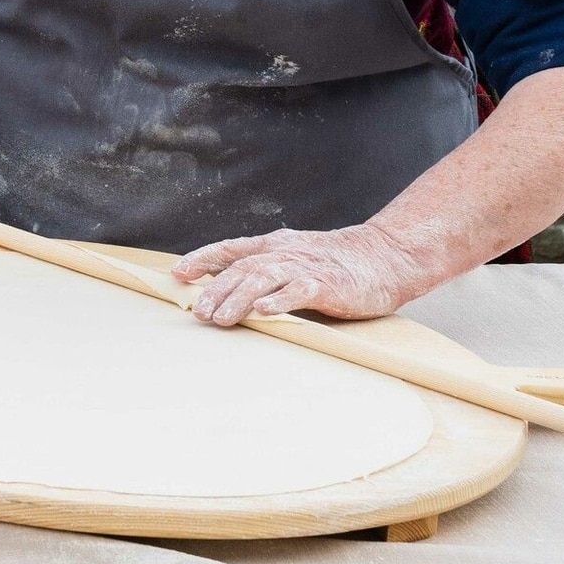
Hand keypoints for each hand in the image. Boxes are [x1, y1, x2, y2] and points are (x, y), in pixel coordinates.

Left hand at [174, 224, 431, 327]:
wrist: (386, 256)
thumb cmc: (336, 263)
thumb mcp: (294, 258)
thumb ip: (265, 269)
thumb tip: (228, 287)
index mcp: (274, 245)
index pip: (230, 249)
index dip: (202, 259)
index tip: (178, 273)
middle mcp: (285, 253)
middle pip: (241, 268)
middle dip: (216, 290)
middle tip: (199, 313)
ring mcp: (306, 267)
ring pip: (263, 278)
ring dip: (238, 298)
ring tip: (220, 318)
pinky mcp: (327, 284)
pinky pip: (299, 291)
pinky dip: (280, 301)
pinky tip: (264, 312)